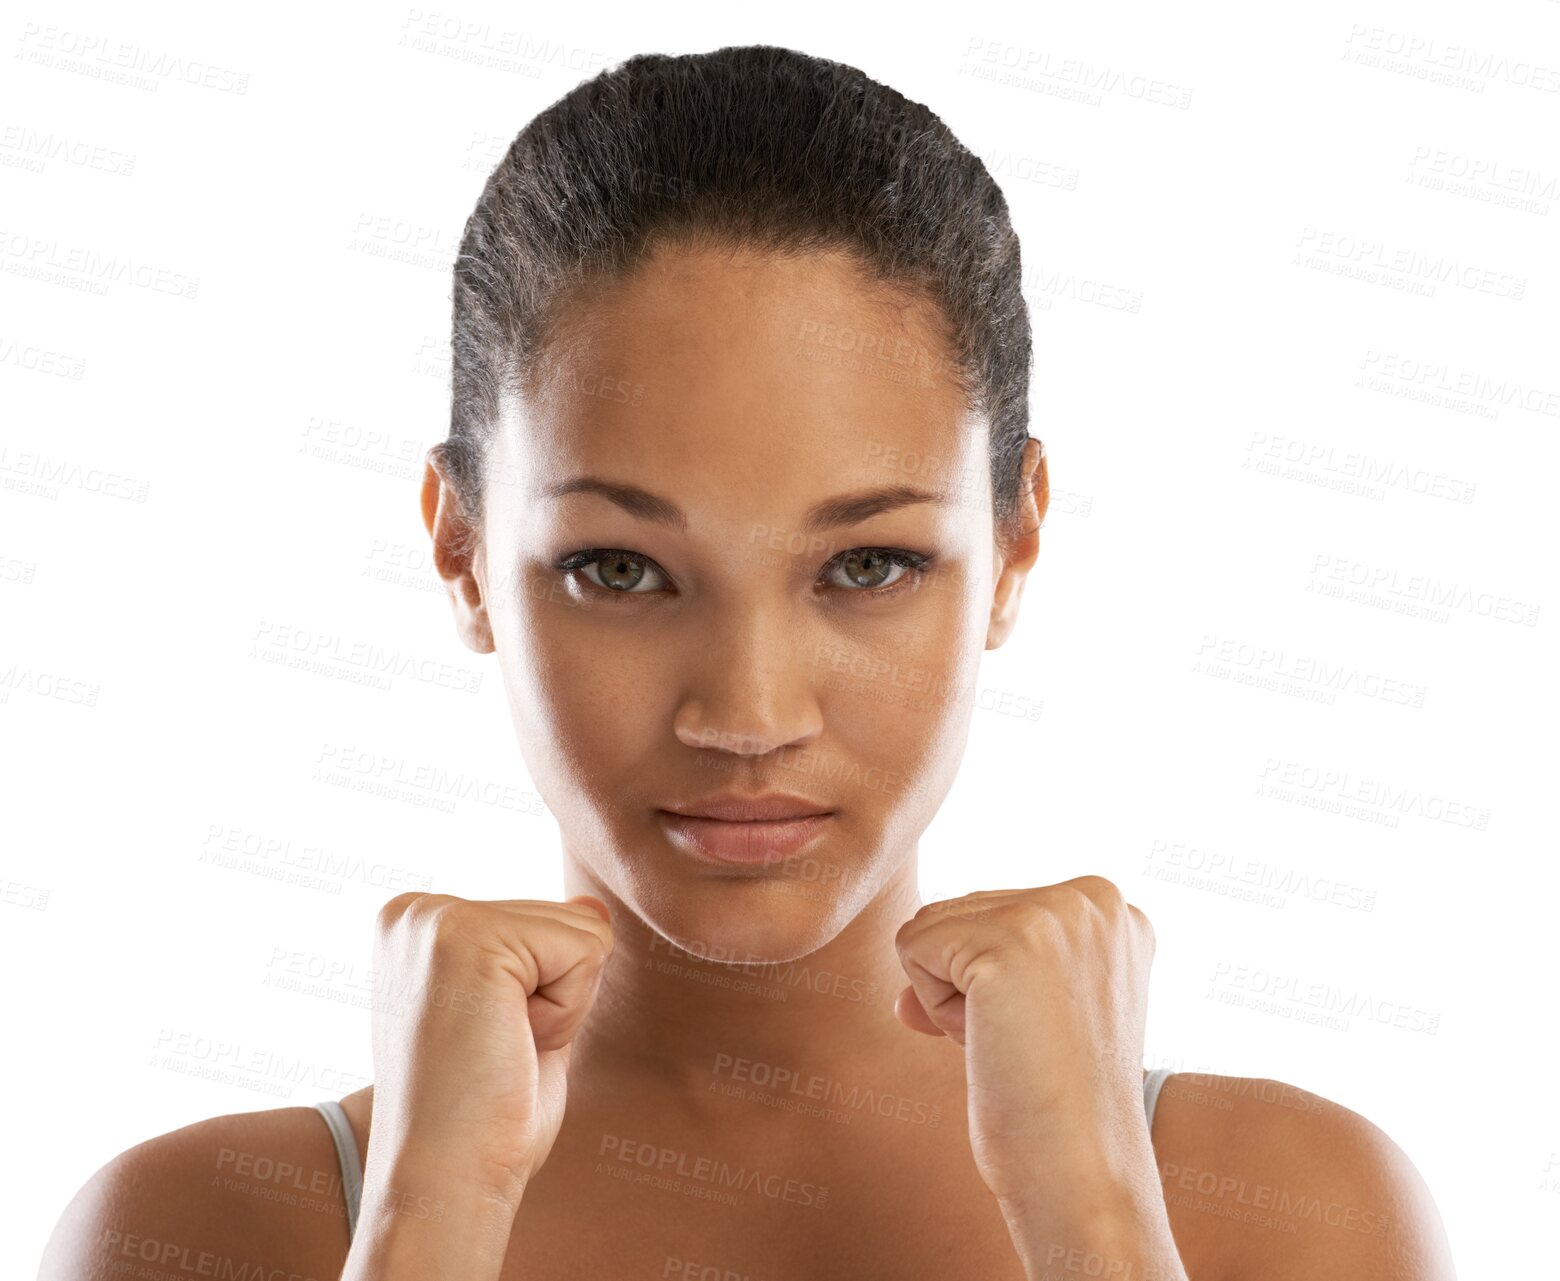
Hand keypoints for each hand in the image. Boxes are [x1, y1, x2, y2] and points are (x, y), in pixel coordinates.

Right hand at [365, 892, 614, 1209]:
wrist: (446, 1185)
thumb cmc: (485, 1119)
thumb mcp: (523, 1020)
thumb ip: (548, 959)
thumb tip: (593, 907)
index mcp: (417, 927)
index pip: (543, 922)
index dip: (543, 994)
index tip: (488, 1042)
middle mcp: (416, 911)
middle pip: (565, 918)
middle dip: (555, 996)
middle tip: (495, 1052)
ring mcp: (435, 918)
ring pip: (583, 930)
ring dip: (561, 1006)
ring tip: (497, 1049)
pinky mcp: (467, 935)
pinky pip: (586, 949)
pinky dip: (568, 1011)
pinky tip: (508, 1044)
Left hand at [892, 877, 1155, 1210]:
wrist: (1082, 1173)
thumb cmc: (1057, 1107)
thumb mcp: (1036, 1011)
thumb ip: (978, 969)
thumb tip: (902, 1002)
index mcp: (1110, 908)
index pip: (995, 908)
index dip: (998, 981)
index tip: (1048, 1030)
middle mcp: (1093, 898)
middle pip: (960, 910)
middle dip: (971, 986)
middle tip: (1030, 1045)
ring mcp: (1054, 915)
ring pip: (931, 925)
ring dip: (950, 998)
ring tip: (1015, 1044)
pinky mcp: (1007, 944)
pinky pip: (911, 947)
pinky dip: (933, 1008)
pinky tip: (992, 1044)